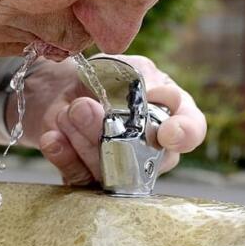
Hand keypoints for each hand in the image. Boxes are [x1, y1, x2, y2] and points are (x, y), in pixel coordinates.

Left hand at [19, 55, 205, 185]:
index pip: (191, 130)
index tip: (167, 132)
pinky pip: (79, 178)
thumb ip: (143, 77)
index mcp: (173, 116)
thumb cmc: (108, 77)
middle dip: (110, 130)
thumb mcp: (128, 66)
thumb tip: (154, 93)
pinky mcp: (91, 179)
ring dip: (83, 137)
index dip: (183, 134)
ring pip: (109, 168)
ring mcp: (123, 168)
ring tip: (68, 112)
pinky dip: (63, 154)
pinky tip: (53, 137)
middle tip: (84, 107)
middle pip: (143, 155)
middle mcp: (153, 149)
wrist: (64, 89)